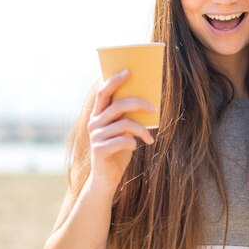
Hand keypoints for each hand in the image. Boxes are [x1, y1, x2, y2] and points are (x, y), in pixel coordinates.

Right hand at [87, 69, 155, 188]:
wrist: (106, 178)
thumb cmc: (118, 150)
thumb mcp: (123, 131)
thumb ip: (126, 117)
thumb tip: (146, 102)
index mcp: (98, 115)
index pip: (103, 92)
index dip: (114, 80)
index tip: (128, 71)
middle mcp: (94, 123)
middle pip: (117, 105)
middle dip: (138, 103)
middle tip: (154, 108)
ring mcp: (95, 137)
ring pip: (124, 124)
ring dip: (142, 130)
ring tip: (150, 138)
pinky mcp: (99, 150)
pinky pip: (123, 141)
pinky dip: (133, 143)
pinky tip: (136, 147)